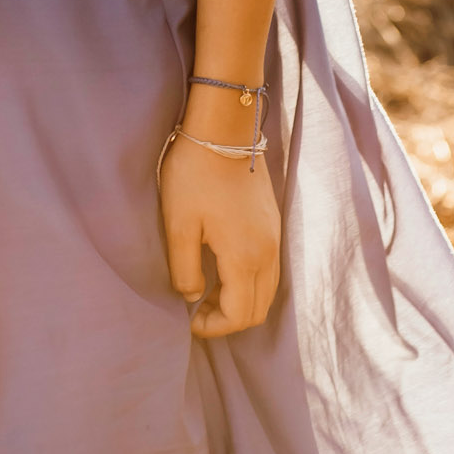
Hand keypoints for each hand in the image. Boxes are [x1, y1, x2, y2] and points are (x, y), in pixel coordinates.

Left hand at [159, 124, 280, 337]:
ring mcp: (274, 235)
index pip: (239, 315)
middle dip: (228, 319)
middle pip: (258, 309)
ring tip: (208, 290)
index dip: (214, 327)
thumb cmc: (195, 174)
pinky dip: (250, 281)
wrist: (223, 127)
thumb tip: (193, 296)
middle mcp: (268, 252)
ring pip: (267, 290)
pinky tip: (223, 267)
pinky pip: (269, 269)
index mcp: (246, 257)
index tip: (189, 319)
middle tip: (198, 309)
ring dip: (240, 300)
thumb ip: (184, 270)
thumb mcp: (179, 225)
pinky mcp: (273, 221)